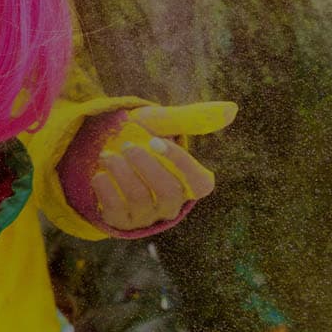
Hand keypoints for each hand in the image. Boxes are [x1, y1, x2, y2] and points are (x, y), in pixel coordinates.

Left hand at [92, 102, 233, 230]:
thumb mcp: (164, 123)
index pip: (199, 183)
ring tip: (107, 155)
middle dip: (146, 167)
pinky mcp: (121, 222)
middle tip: (127, 146)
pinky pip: (116, 212)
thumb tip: (232, 109)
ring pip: (140, 200)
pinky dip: (106, 191)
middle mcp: (172, 204)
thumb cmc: (142, 137)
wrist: (103, 150)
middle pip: (168, 192)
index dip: (179, 163)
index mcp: (190, 183)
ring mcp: (147, 216)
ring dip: (122, 174)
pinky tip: (99, 175)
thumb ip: (193, 118)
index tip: (155, 141)